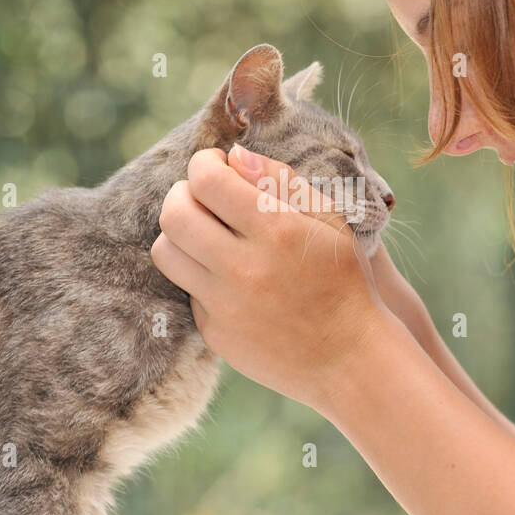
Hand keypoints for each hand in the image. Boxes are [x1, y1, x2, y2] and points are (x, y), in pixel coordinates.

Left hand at [151, 144, 391, 409]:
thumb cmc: (344, 280)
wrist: (349, 358)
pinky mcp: (215, 333)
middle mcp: (244, 267)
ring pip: (165, 252)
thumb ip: (281, 181)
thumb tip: (234, 156)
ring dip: (179, 233)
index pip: (207, 180)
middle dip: (181, 193)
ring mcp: (225, 304)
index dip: (204, 163)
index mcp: (276, 230)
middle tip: (201, 195)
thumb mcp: (330, 220)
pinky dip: (201, 275)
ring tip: (205, 231)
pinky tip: (230, 277)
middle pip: (174, 213)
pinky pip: (187, 290)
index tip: (215, 166)